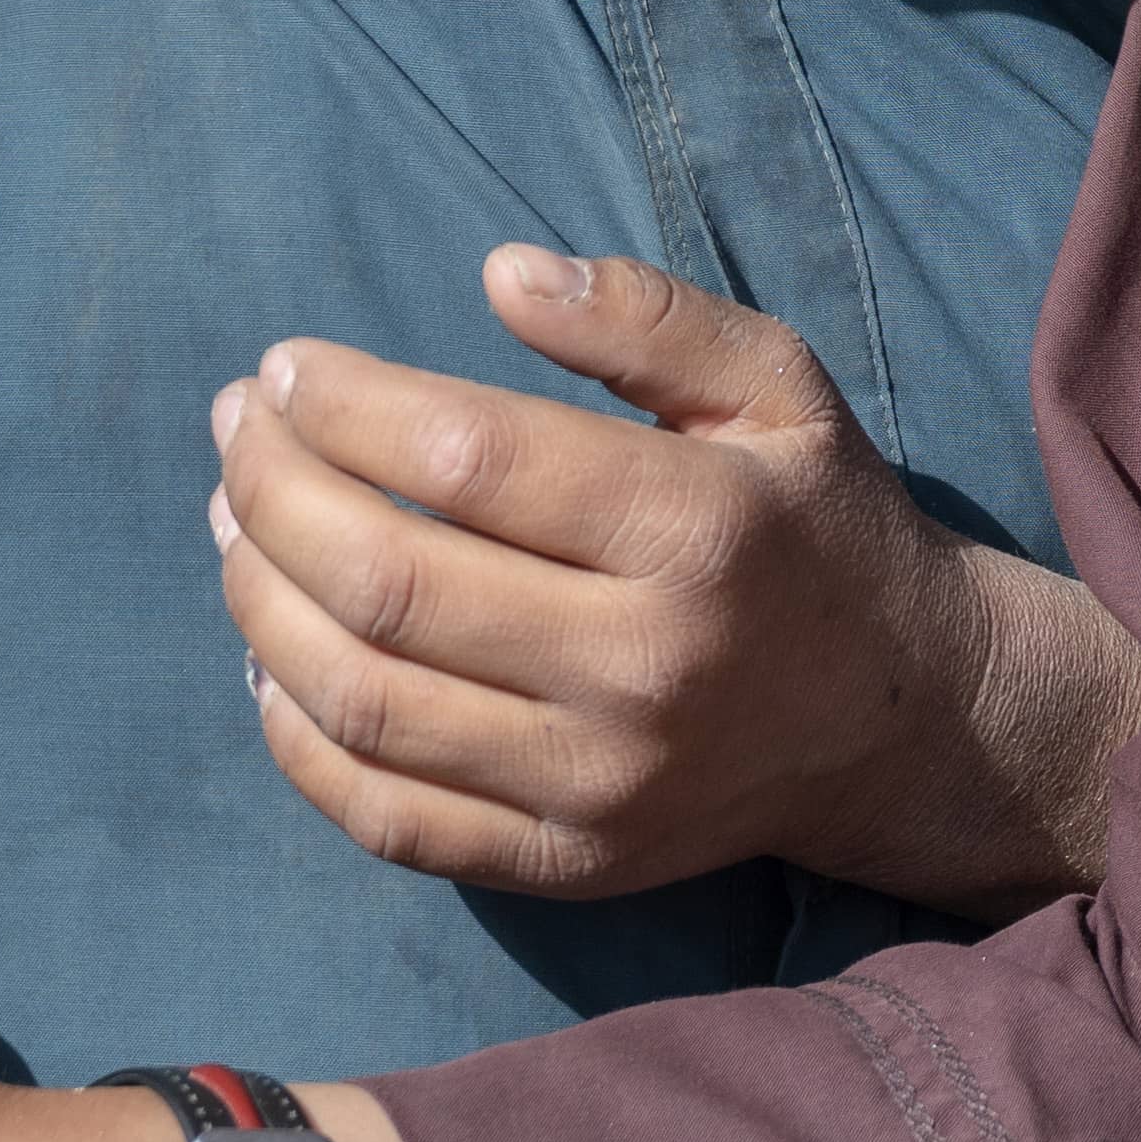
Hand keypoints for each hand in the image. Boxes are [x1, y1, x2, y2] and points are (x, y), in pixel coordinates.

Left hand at [219, 249, 1140, 916]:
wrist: (905, 722)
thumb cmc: (815, 526)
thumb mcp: (777, 386)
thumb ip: (650, 319)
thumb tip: (500, 276)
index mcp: (703, 531)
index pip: (466, 459)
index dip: (343, 406)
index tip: (286, 368)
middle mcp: (650, 670)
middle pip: (391, 583)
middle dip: (274, 490)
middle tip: (236, 431)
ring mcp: (603, 786)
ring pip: (363, 702)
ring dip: (259, 603)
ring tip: (235, 524)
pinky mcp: (569, 865)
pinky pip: (386, 817)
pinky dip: (297, 740)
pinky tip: (271, 662)